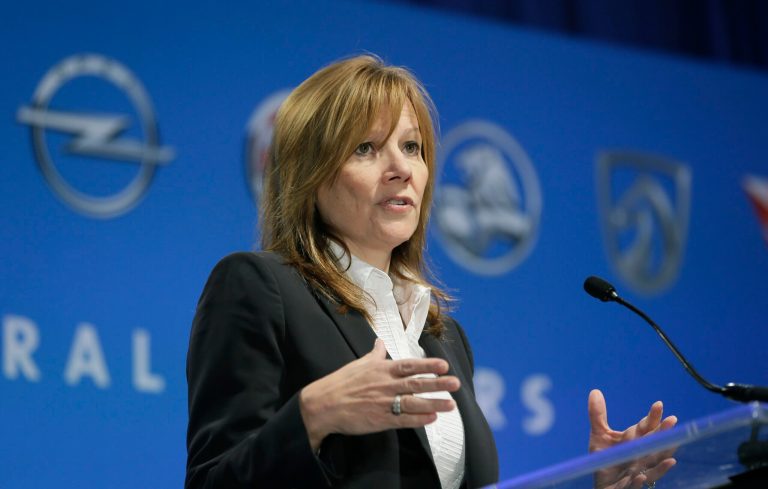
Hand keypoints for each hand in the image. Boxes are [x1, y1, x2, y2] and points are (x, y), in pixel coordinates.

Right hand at [299, 339, 459, 450]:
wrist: (323, 405)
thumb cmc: (341, 382)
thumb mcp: (359, 364)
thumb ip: (375, 354)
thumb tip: (380, 341)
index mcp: (381, 370)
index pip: (409, 366)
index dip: (427, 365)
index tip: (443, 365)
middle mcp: (385, 385)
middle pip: (416, 384)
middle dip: (437, 384)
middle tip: (456, 383)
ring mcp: (383, 403)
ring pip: (413, 403)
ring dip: (434, 404)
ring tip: (451, 404)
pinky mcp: (380, 420)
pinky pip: (403, 420)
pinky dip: (418, 420)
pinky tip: (432, 418)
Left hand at [588, 389, 677, 488]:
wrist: (603, 484)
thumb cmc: (605, 459)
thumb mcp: (599, 435)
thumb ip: (598, 415)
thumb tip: (595, 391)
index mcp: (634, 440)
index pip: (646, 427)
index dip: (652, 417)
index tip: (658, 404)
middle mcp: (640, 455)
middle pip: (653, 443)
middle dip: (662, 433)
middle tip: (672, 421)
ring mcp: (638, 470)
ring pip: (652, 464)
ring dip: (660, 457)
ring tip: (671, 450)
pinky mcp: (629, 486)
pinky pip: (635, 485)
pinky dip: (640, 481)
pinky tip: (641, 477)